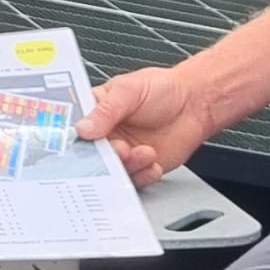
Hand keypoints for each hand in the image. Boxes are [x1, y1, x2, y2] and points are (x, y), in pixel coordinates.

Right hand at [76, 66, 214, 186]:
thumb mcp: (129, 90)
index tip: (80, 141)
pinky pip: (135, 180)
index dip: (74, 137)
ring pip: (112, 171)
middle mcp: (107, 134)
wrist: (194, 103)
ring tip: (143, 152)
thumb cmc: (162, 89)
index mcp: (96, 111)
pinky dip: (143, 175)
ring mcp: (123, 152)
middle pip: (91, 155)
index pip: (75, 128)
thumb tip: (83, 127)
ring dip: (127, 165)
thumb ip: (106, 110)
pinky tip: (152, 162)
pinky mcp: (140, 167)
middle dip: (102, 156)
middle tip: (118, 149)